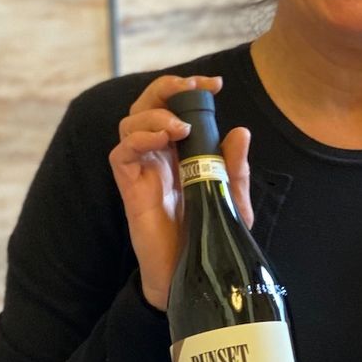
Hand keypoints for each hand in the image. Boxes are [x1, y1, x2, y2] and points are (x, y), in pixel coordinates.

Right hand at [108, 73, 252, 309]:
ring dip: (153, 114)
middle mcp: (159, 157)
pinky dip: (139, 138)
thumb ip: (235, 169)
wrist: (193, 278)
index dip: (189, 87)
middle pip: (146, 105)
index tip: (215, 83)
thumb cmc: (211, 238)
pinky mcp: (131, 190)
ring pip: (130, 123)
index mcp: (181, 154)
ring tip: (179, 126)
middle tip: (192, 87)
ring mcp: (143, 172)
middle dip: (166, 87)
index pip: (176, 107)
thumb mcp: (232, 201)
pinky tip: (162, 139)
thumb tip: (240, 131)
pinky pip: (121, 154)